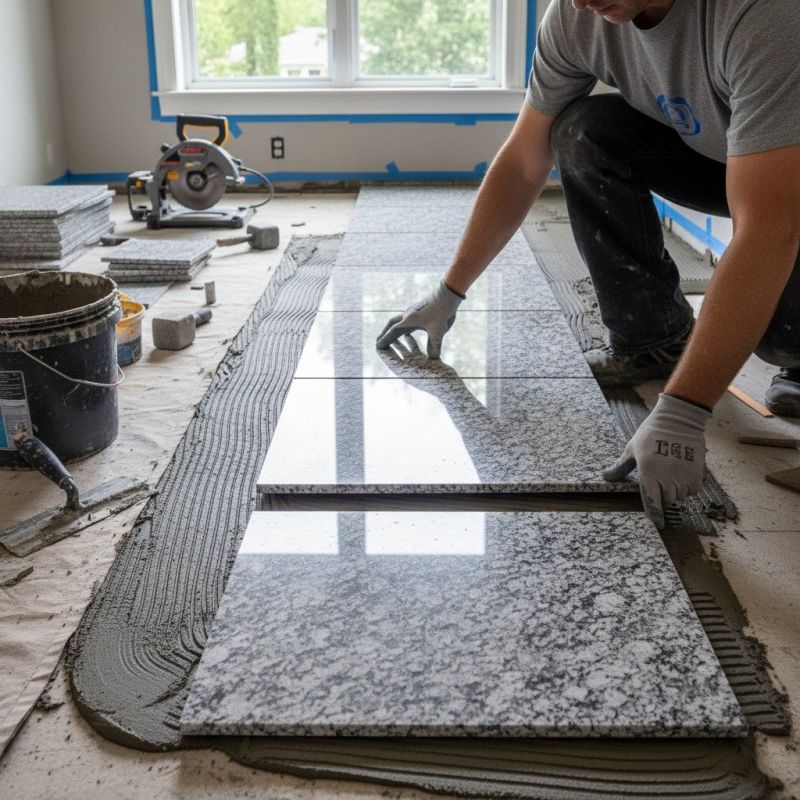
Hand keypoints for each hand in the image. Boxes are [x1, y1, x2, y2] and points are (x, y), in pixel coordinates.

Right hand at [376, 280, 463, 358]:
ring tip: (390, 336)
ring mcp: (413, 311)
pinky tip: (408, 331)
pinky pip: (407, 319)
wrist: (448, 295)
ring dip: (392, 329)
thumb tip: (433, 358)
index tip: (378, 346)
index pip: (393, 332)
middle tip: (379, 341)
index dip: (385, 340)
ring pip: (398, 321)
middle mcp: (408, 315)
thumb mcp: (438, 331)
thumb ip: (434, 346)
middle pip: (391, 324)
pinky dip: (403, 326)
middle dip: (384, 334)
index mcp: (409, 320)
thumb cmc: (442, 312)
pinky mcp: (419, 309)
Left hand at [377, 334, 460, 380]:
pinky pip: (414, 349)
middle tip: (380, 334)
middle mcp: (407, 368)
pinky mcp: (423, 361)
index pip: (388, 359)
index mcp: (404, 371)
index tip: (376, 340)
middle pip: (393, 354)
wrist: (449, 386)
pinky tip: (408, 334)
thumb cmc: (434, 380)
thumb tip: (403, 363)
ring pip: (403, 350)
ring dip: (397, 341)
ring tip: (390, 331)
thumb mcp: (418, 371)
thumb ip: (405, 364)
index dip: (381, 350)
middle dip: (387, 344)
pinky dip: (410, 342)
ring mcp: (415, 365)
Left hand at [603, 393, 710, 528]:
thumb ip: (621, 466)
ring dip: (675, 490)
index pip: (651, 501)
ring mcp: (683, 476)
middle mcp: (667, 478)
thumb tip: (606, 477)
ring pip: (679, 496)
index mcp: (649, 473)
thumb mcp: (632, 449)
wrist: (678, 420)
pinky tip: (682, 472)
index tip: (657, 524)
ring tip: (670, 472)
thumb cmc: (650, 433)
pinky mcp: (697, 473)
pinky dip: (687, 486)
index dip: (654, 514)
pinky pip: (692, 489)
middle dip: (662, 495)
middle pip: (666, 500)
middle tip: (659, 480)